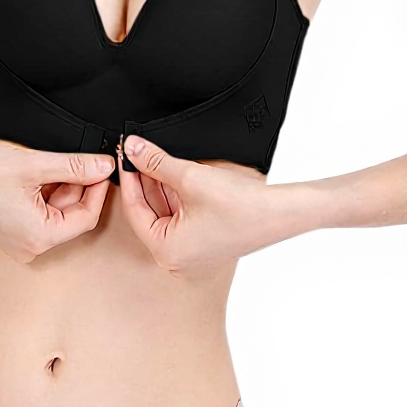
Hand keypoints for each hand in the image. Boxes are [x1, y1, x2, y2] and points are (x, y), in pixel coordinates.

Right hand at [0, 137, 115, 262]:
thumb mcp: (34, 164)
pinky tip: (34, 172)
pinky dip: (43, 192)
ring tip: (46, 163)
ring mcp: (18, 240)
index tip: (104, 167)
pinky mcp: (10, 230)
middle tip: (79, 158)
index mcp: (37, 237)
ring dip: (59, 186)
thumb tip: (105, 166)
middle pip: (71, 215)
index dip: (98, 190)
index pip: (86, 218)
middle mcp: (29, 246)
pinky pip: (39, 212)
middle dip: (77, 186)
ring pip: (56, 212)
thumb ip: (75, 166)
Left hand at [116, 135, 299, 277]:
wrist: (282, 212)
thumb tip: (131, 148)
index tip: (123, 156)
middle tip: (135, 152)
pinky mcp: (203, 244)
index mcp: (167, 251)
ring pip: (164, 214)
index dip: (129, 179)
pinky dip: (175, 197)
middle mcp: (175, 259)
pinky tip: (171, 172)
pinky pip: (180, 218)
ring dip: (159, 186)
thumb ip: (156, 162)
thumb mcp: (190, 178)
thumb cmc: (242, 205)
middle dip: (143, 181)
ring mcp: (190, 254)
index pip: (134, 210)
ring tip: (152, 157)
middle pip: (148, 213)